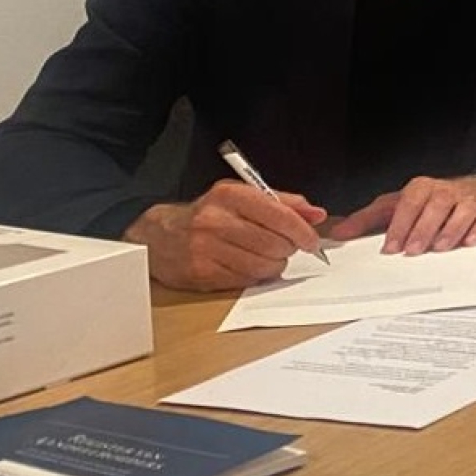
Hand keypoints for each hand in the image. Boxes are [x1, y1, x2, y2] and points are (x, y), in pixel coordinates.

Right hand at [124, 179, 327, 291]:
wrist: (158, 236)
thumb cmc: (208, 214)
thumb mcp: (242, 196)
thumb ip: (283, 203)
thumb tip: (317, 215)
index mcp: (229, 195)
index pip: (278, 214)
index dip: (302, 230)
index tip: (312, 240)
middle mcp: (215, 221)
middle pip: (274, 243)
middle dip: (288, 248)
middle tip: (285, 247)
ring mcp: (206, 249)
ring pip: (263, 265)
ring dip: (274, 264)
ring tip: (266, 256)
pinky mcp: (201, 274)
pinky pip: (246, 280)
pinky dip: (256, 276)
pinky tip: (249, 266)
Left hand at [327, 174, 475, 254]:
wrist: (469, 190)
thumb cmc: (427, 203)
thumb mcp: (395, 206)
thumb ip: (367, 220)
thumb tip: (339, 234)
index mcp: (422, 188)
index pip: (410, 202)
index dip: (401, 224)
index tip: (392, 247)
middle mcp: (446, 190)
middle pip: (437, 205)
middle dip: (424, 228)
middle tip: (413, 250)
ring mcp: (469, 200)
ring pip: (462, 211)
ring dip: (451, 230)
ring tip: (439, 248)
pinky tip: (469, 242)